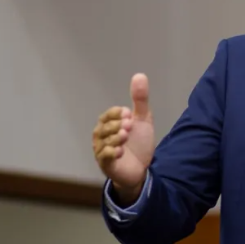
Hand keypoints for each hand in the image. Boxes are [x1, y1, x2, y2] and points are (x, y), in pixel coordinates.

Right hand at [91, 73, 154, 204]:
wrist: (142, 168)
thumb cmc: (138, 143)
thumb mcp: (142, 119)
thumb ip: (140, 100)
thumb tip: (139, 75)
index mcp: (109, 125)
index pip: (107, 115)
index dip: (116, 113)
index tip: (129, 113)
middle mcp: (102, 137)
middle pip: (104, 128)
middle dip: (116, 125)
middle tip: (129, 125)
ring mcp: (103, 152)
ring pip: (103, 142)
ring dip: (115, 138)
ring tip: (125, 135)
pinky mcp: (107, 165)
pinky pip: (104, 158)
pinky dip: (111, 153)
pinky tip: (120, 151)